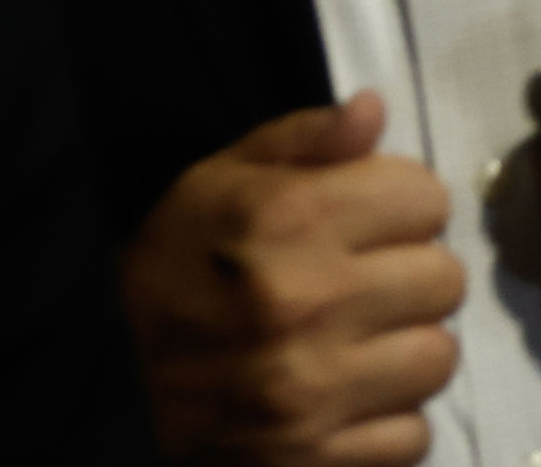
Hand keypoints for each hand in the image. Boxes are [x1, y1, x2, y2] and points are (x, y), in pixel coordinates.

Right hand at [119, 92, 462, 465]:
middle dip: (411, 275)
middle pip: (445, 279)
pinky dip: (386, 423)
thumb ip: (305, 141)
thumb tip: (374, 109)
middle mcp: (305, 304)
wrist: (95, 381)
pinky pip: (410, 437)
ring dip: (406, 350)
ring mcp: (309, 392)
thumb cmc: (169, 266)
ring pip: (437, 358)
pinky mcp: (310, 460)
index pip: (427, 197)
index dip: (403, 205)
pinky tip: (344, 401)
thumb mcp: (216, 182)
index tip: (371, 221)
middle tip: (362, 286)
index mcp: (288, 221)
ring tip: (356, 344)